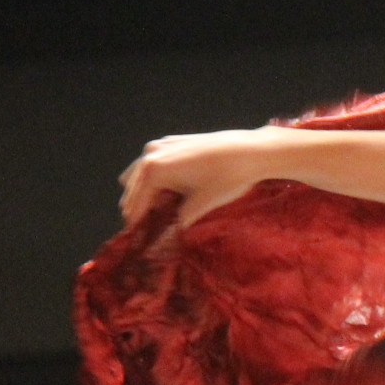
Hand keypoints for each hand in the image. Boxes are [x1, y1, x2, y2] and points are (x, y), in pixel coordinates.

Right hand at [119, 128, 282, 229]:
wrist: (251, 150)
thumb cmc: (226, 177)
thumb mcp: (199, 206)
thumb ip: (176, 223)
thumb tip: (163, 241)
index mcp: (153, 170)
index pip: (135, 205)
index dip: (137, 226)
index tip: (138, 242)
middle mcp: (150, 154)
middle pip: (133, 190)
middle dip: (140, 210)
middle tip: (151, 231)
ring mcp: (160, 145)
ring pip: (140, 176)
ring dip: (146, 194)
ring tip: (161, 214)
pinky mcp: (172, 142)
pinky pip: (152, 164)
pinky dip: (155, 179)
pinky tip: (170, 193)